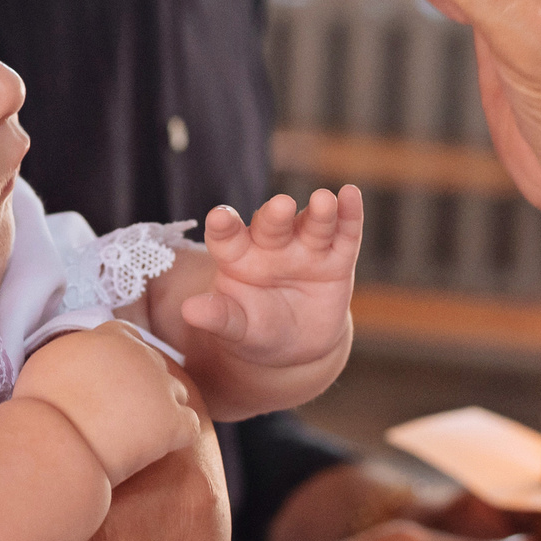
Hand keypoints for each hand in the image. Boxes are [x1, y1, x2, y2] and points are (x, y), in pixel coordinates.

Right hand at [14, 322, 200, 484]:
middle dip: (142, 385)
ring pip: (177, 392)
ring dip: (161, 410)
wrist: (54, 443)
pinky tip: (155, 450)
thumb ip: (72, 355)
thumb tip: (76, 364)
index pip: (127, 336)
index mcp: (110, 338)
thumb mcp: (48, 362)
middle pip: (154, 363)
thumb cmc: (41, 408)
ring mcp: (160, 387)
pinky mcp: (173, 422)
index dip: (121, 359)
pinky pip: (189, 426)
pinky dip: (176, 438)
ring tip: (137, 434)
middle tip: (120, 413)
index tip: (108, 381)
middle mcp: (140, 354)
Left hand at [179, 188, 360, 368]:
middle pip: (272, 225)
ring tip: (324, 200)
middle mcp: (271, 245)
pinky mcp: (337, 259)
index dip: (223, 226)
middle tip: (280, 206)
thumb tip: (189, 311)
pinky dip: (349, 214)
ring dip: (319, 212)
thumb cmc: (256, 330)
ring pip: (311, 225)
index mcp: (238, 258)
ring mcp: (305, 249)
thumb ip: (217, 317)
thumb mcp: (236, 329)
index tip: (220, 218)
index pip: (227, 237)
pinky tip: (351, 194)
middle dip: (276, 215)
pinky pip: (344, 234)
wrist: (297, 346)